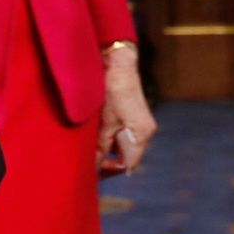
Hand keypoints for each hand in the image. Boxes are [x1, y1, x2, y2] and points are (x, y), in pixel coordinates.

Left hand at [98, 52, 156, 175]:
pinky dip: (111, 137)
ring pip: (124, 146)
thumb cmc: (112, 91)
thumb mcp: (103, 123)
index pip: (127, 165)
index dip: (108, 170)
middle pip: (126, 157)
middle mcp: (146, 132)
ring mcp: (142, 124)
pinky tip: (98, 132)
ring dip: (108, 148)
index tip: (91, 169)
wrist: (119, 63)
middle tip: (88, 159)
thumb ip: (100, 148)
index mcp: (141, 135)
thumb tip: (92, 170)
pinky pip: (124, 135)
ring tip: (90, 143)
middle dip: (107, 160)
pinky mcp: (136, 116)